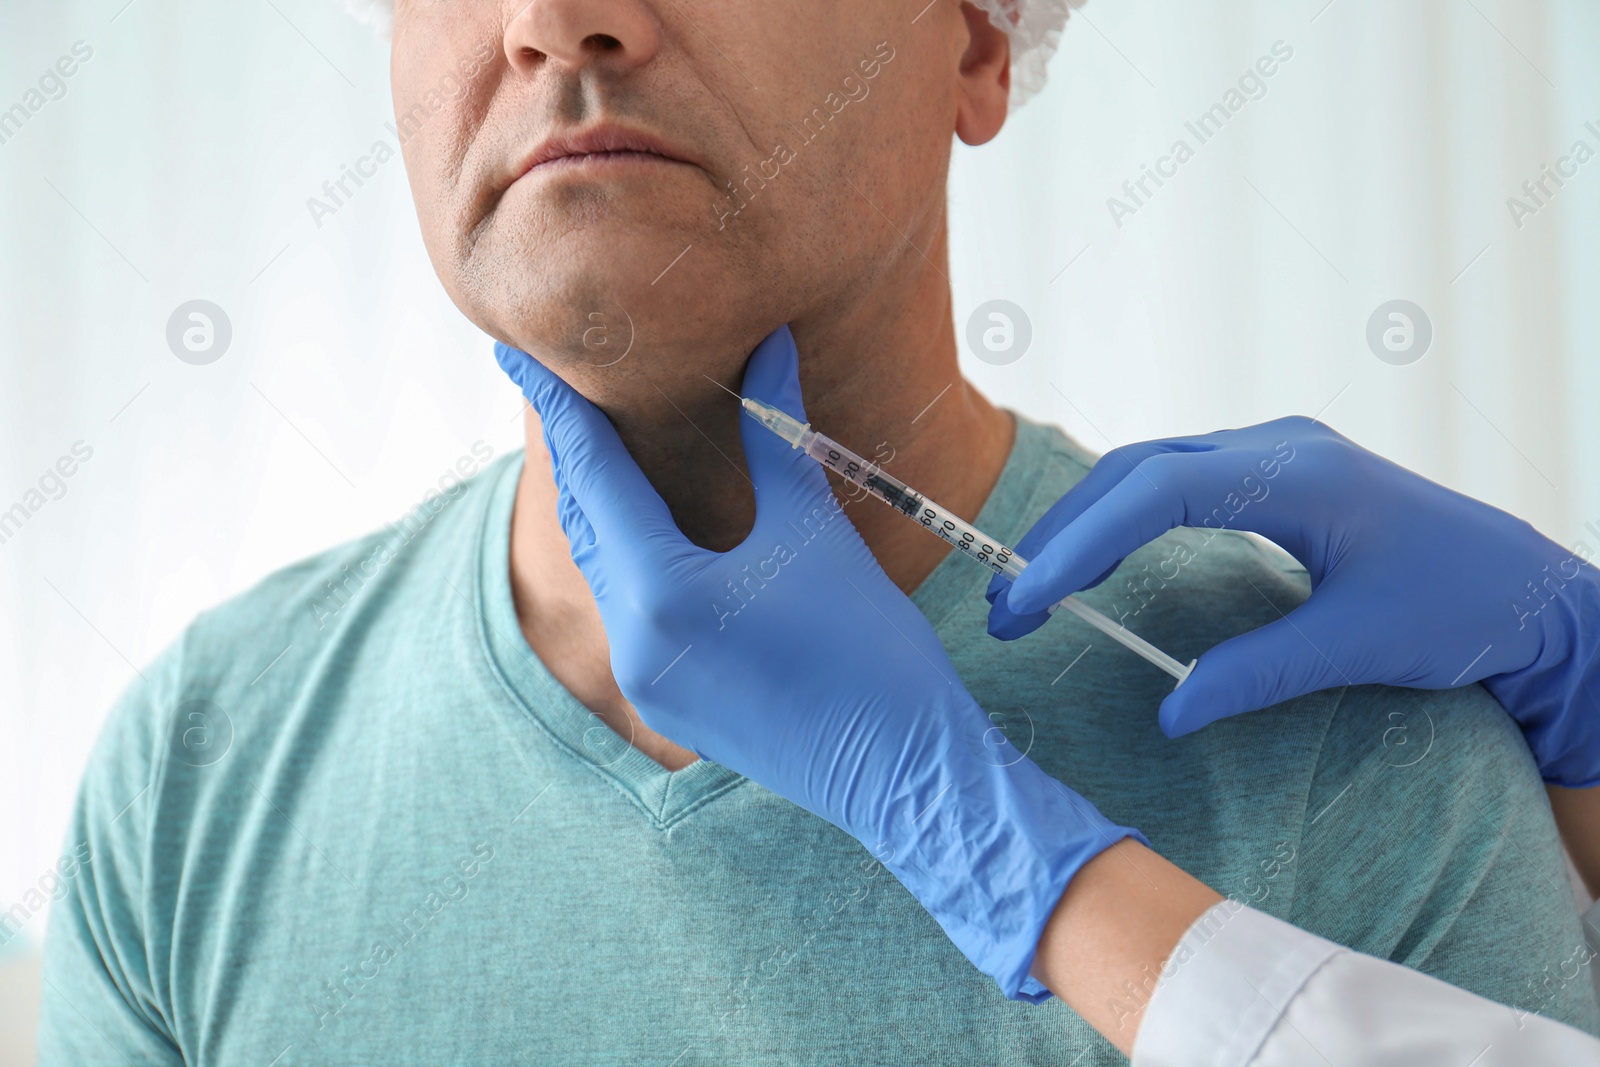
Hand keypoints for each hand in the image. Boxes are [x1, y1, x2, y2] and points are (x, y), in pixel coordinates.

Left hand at [495, 325, 1144, 998]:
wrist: (902, 772)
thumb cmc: (868, 647)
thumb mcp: (813, 528)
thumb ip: (775, 432)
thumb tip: (767, 344)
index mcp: (660, 591)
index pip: (592, 475)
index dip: (557, 408)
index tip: (514, 355)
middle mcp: (633, 641)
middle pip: (586, 524)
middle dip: (573, 456)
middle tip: (559, 391)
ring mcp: (645, 682)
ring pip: (604, 573)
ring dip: (601, 510)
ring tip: (601, 450)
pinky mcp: (668, 704)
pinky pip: (630, 615)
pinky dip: (630, 561)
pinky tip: (652, 532)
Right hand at [985, 416, 1599, 787]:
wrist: (1535, 590)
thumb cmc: (1464, 608)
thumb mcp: (1360, 645)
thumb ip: (1259, 673)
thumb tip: (1170, 712)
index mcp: (1298, 472)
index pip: (1156, 493)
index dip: (1080, 544)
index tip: (1027, 598)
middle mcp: (1278, 447)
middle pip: (1136, 471)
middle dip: (1062, 532)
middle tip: (1007, 603)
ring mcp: (1276, 455)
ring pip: (1149, 472)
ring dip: (1085, 524)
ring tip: (1031, 587)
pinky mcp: (1277, 477)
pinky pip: (1176, 485)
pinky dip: (1123, 521)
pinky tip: (1096, 560)